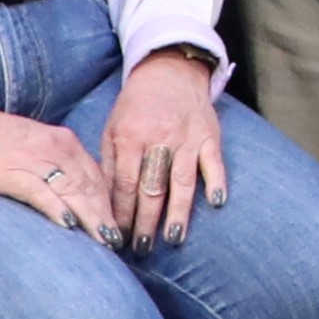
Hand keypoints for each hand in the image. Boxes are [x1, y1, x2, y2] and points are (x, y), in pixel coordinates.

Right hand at [0, 97, 117, 242]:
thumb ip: (56, 168)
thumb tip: (73, 198)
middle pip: (91, 186)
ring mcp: (37, 159)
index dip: (110, 204)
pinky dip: (57, 208)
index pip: (97, 177)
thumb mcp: (35, 149)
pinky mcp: (13, 171)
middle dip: (106, 216)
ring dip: (91, 217)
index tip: (119, 227)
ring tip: (104, 241)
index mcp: (65, 143)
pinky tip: (69, 225)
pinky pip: (41, 192)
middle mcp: (58, 148)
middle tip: (118, 243)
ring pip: (73, 190)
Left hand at [97, 52, 225, 245]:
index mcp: (130, 136)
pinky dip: (216, 182)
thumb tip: (103, 203)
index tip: (117, 236)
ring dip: (177, 213)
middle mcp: (159, 137)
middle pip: (152, 188)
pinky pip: (214, 162)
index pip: (124, 184)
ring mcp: (187, 137)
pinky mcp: (210, 135)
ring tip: (173, 240)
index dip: (121, 213)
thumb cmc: (136, 105)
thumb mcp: (113, 127)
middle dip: (145, 222)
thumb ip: (109, 163)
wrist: (170, 70)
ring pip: (182, 181)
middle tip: (141, 248)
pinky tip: (216, 203)